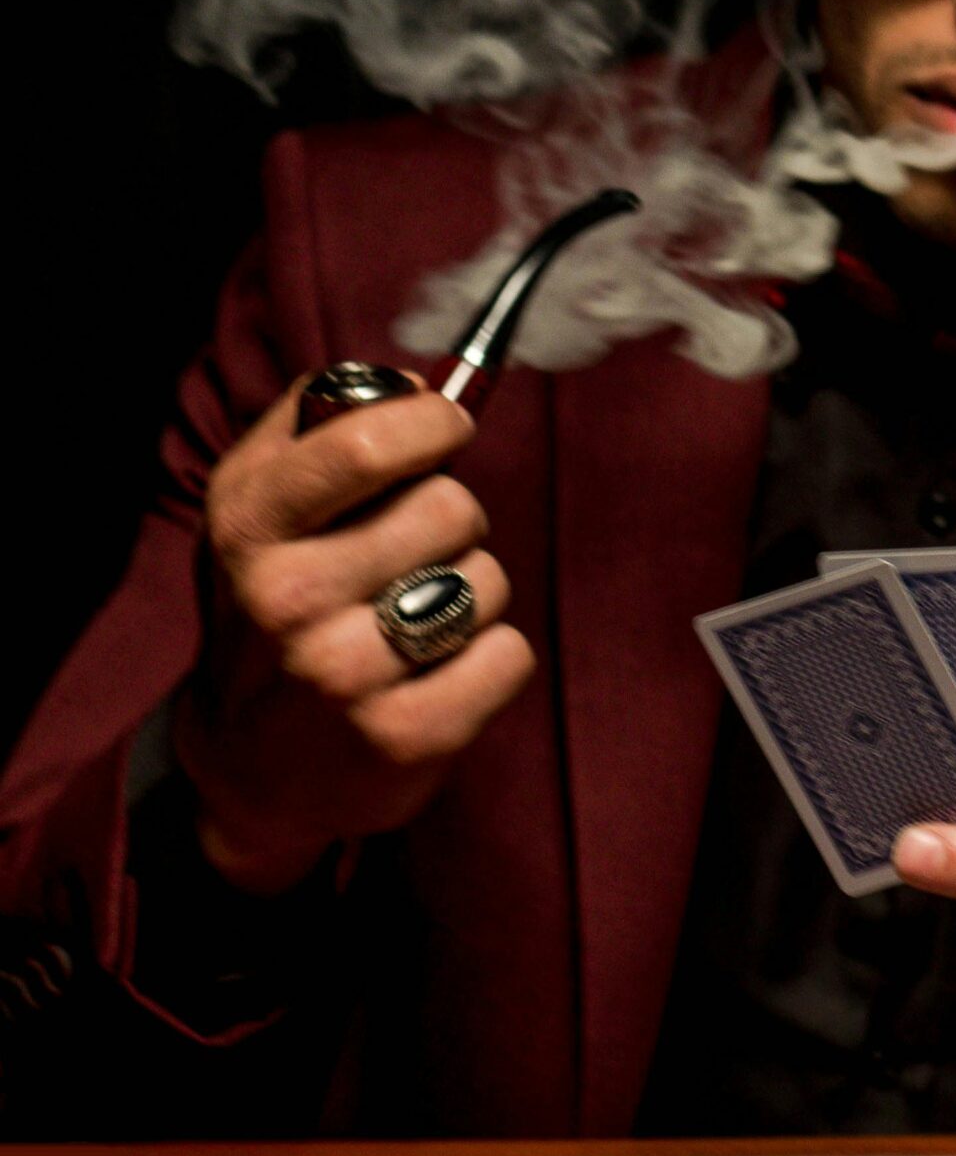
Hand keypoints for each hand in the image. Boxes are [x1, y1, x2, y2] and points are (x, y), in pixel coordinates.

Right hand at [176, 376, 533, 894]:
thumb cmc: (274, 608)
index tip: (446, 428)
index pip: (365, 442)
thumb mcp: (260, 507)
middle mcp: (285, 599)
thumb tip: (417, 383)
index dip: (431, 422)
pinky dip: (491, 660)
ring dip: (471, 593)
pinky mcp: (401, 739)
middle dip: (451, 522)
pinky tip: (438, 676)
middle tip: (412, 557)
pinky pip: (509, 655)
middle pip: (449, 507)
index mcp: (249, 525)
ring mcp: (341, 675)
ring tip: (416, 623)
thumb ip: (320, 425)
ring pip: (485, 580)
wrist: (248, 772)